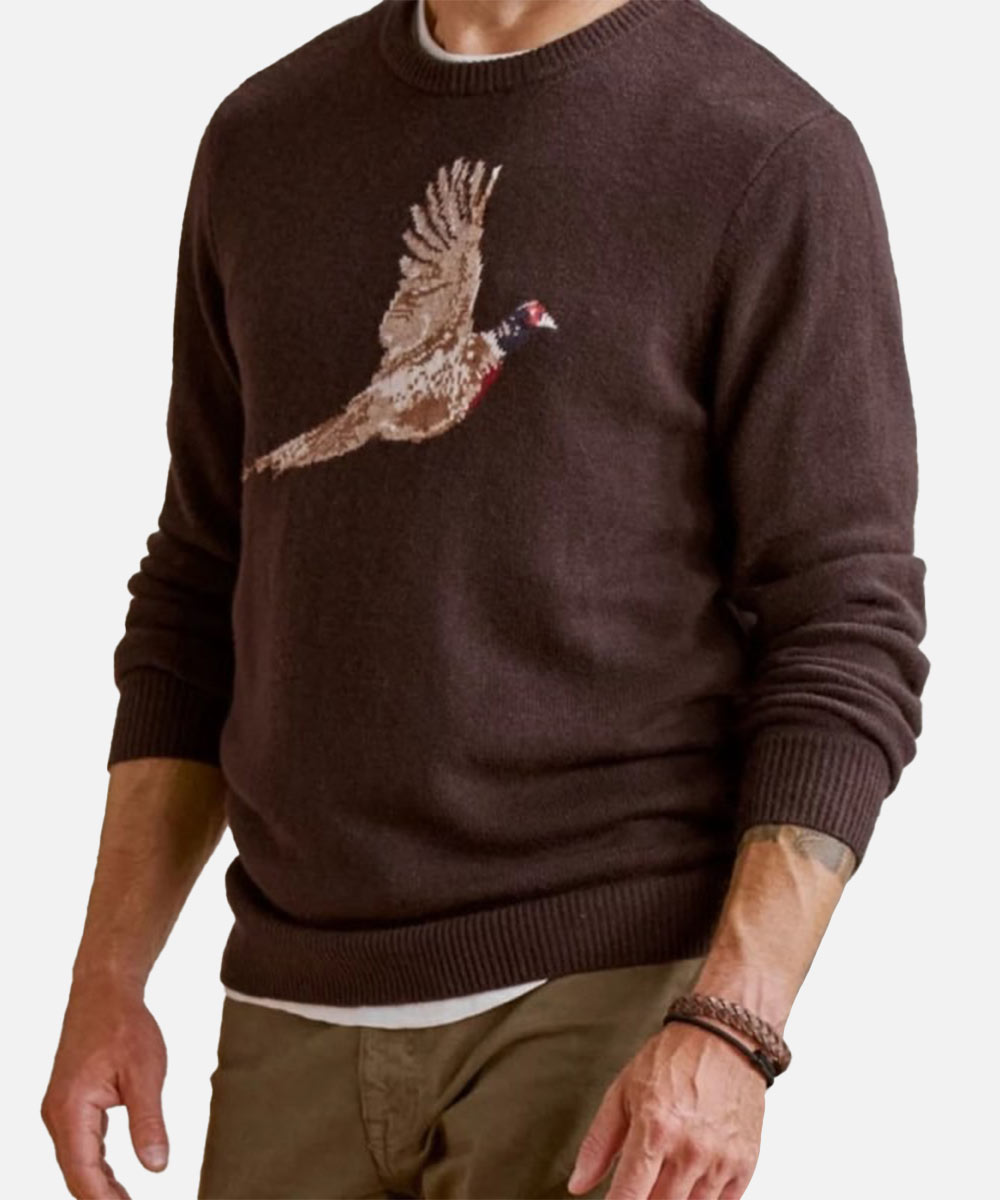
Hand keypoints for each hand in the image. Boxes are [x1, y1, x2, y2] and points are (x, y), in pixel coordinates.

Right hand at [41, 977, 169, 1198]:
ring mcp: (60, 1110)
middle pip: (75, 1173)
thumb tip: (157, 1167)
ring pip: (75, 1161)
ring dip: (98, 1186)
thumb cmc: (125, 1026)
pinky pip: (79, 1145)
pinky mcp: (69, 1104)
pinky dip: (95, 1166)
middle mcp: (57, 1115)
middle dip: (101, 1199)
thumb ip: (149, 1121)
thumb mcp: (145, 1072)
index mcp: (71, 1109)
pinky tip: (115, 1180)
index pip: (83, 1173)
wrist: (105, 991)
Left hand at [567, 1021, 765, 1199]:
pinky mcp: (745, 1165)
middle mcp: (690, 1150)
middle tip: (639, 1183)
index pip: (629, 1197)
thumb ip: (599, 1143)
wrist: (724, 1038)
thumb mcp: (623, 1091)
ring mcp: (720, 1161)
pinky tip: (690, 1181)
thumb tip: (578, 1184)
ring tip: (664, 1177)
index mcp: (655, 1129)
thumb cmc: (672, 1060)